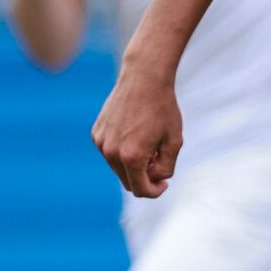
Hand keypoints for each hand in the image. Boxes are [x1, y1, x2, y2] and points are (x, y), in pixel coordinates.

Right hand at [93, 68, 184, 198]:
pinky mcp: (96, 133)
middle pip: (127, 182)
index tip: (164, 183)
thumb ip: (166, 167)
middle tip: (159, 161)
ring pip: (117, 168)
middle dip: (144, 178)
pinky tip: (136, 134)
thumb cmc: (163, 109)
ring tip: (150, 145)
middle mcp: (111, 152)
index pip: (140, 190)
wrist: (144, 79)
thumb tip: (154, 180)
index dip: (155, 191)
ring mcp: (101, 142)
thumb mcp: (174, 141)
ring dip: (133, 165)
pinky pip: (110, 153)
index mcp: (131, 157)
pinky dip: (122, 151)